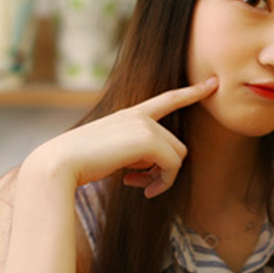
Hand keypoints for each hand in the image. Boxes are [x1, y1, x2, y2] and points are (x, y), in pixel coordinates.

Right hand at [27, 77, 218, 198]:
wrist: (59, 163)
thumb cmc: (81, 163)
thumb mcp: (113, 153)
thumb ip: (139, 153)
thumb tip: (161, 170)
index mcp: (131, 114)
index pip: (167, 99)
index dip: (192, 92)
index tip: (214, 83)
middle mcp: (140, 115)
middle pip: (177, 147)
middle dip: (164, 170)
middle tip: (141, 184)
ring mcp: (145, 125)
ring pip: (177, 157)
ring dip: (163, 178)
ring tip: (139, 186)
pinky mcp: (148, 139)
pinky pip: (173, 166)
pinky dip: (163, 183)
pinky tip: (142, 190)